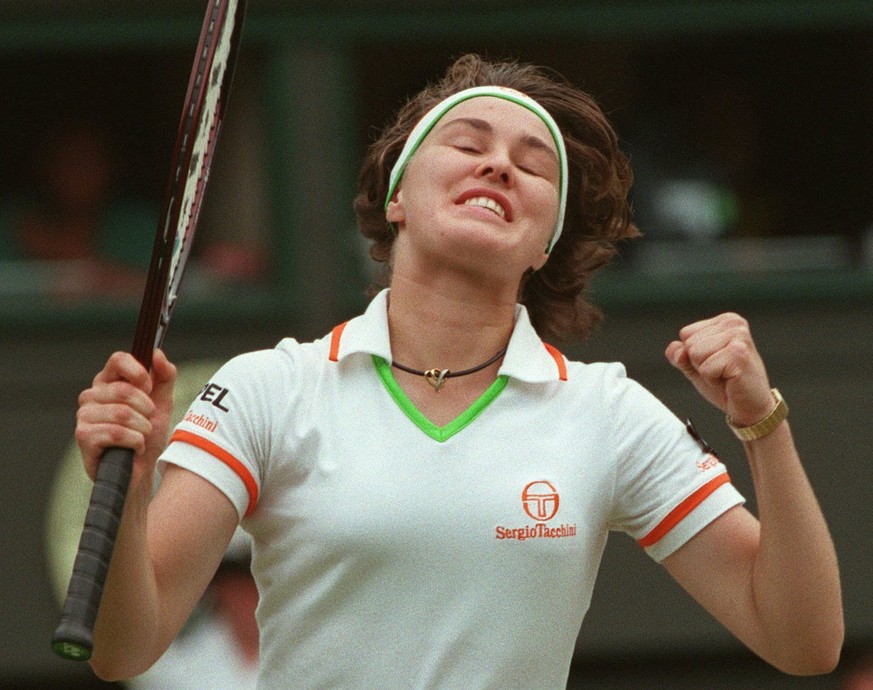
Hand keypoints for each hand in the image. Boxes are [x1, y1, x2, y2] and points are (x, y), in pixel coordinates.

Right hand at [75, 349, 176, 484]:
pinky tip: (134, 448)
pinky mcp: (84, 437)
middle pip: (124, 389)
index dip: (139, 372)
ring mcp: (84, 416)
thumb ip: (164, 376)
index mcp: (108, 382)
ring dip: (143, 429)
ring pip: (122, 413)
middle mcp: (92, 395)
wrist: (143, 469)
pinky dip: (135, 442)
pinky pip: (117, 433)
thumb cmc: (149, 434)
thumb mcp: (163, 402)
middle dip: (146, 409)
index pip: (118, 359)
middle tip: (148, 421)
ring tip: (142, 436)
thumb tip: (157, 354)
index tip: (150, 387)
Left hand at [665, 313, 773, 425]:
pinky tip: (730, 380)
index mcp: (725, 321)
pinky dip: (712, 380)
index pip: (685, 334)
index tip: (715, 363)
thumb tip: (676, 349)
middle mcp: (734, 324)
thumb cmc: (726, 385)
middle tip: (722, 371)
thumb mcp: (695, 367)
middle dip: (700, 364)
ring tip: (726, 375)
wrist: (751, 408)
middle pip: (689, 343)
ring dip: (706, 372)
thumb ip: (679, 355)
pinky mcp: (739, 355)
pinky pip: (705, 369)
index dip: (693, 355)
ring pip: (695, 354)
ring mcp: (739, 337)